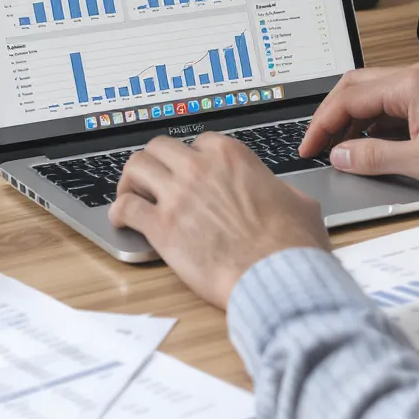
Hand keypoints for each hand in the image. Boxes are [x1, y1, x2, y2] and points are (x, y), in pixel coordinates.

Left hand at [109, 133, 329, 308]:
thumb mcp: (298, 201)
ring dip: (131, 181)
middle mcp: (199, 168)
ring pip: (135, 168)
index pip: (198, 143)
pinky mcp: (161, 227)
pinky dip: (119, 212)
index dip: (192, 159)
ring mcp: (177, 195)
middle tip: (154, 180)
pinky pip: (125, 207)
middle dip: (156, 163)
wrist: (277, 275)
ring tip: (132, 195)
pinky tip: (123, 220)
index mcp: (231, 156)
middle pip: (159, 148)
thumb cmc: (291, 243)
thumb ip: (278, 190)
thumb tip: (278, 194)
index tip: (189, 173)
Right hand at [299, 62, 418, 189]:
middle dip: (331, 116)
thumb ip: (375, 157)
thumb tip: (341, 155)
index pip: (348, 98)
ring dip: (351, 118)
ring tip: (340, 148)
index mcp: (410, 85)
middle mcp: (416, 77)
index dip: (322, 124)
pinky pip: (391, 103)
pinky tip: (370, 143)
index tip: (309, 147)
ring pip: (372, 94)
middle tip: (317, 144)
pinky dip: (372, 121)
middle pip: (355, 87)